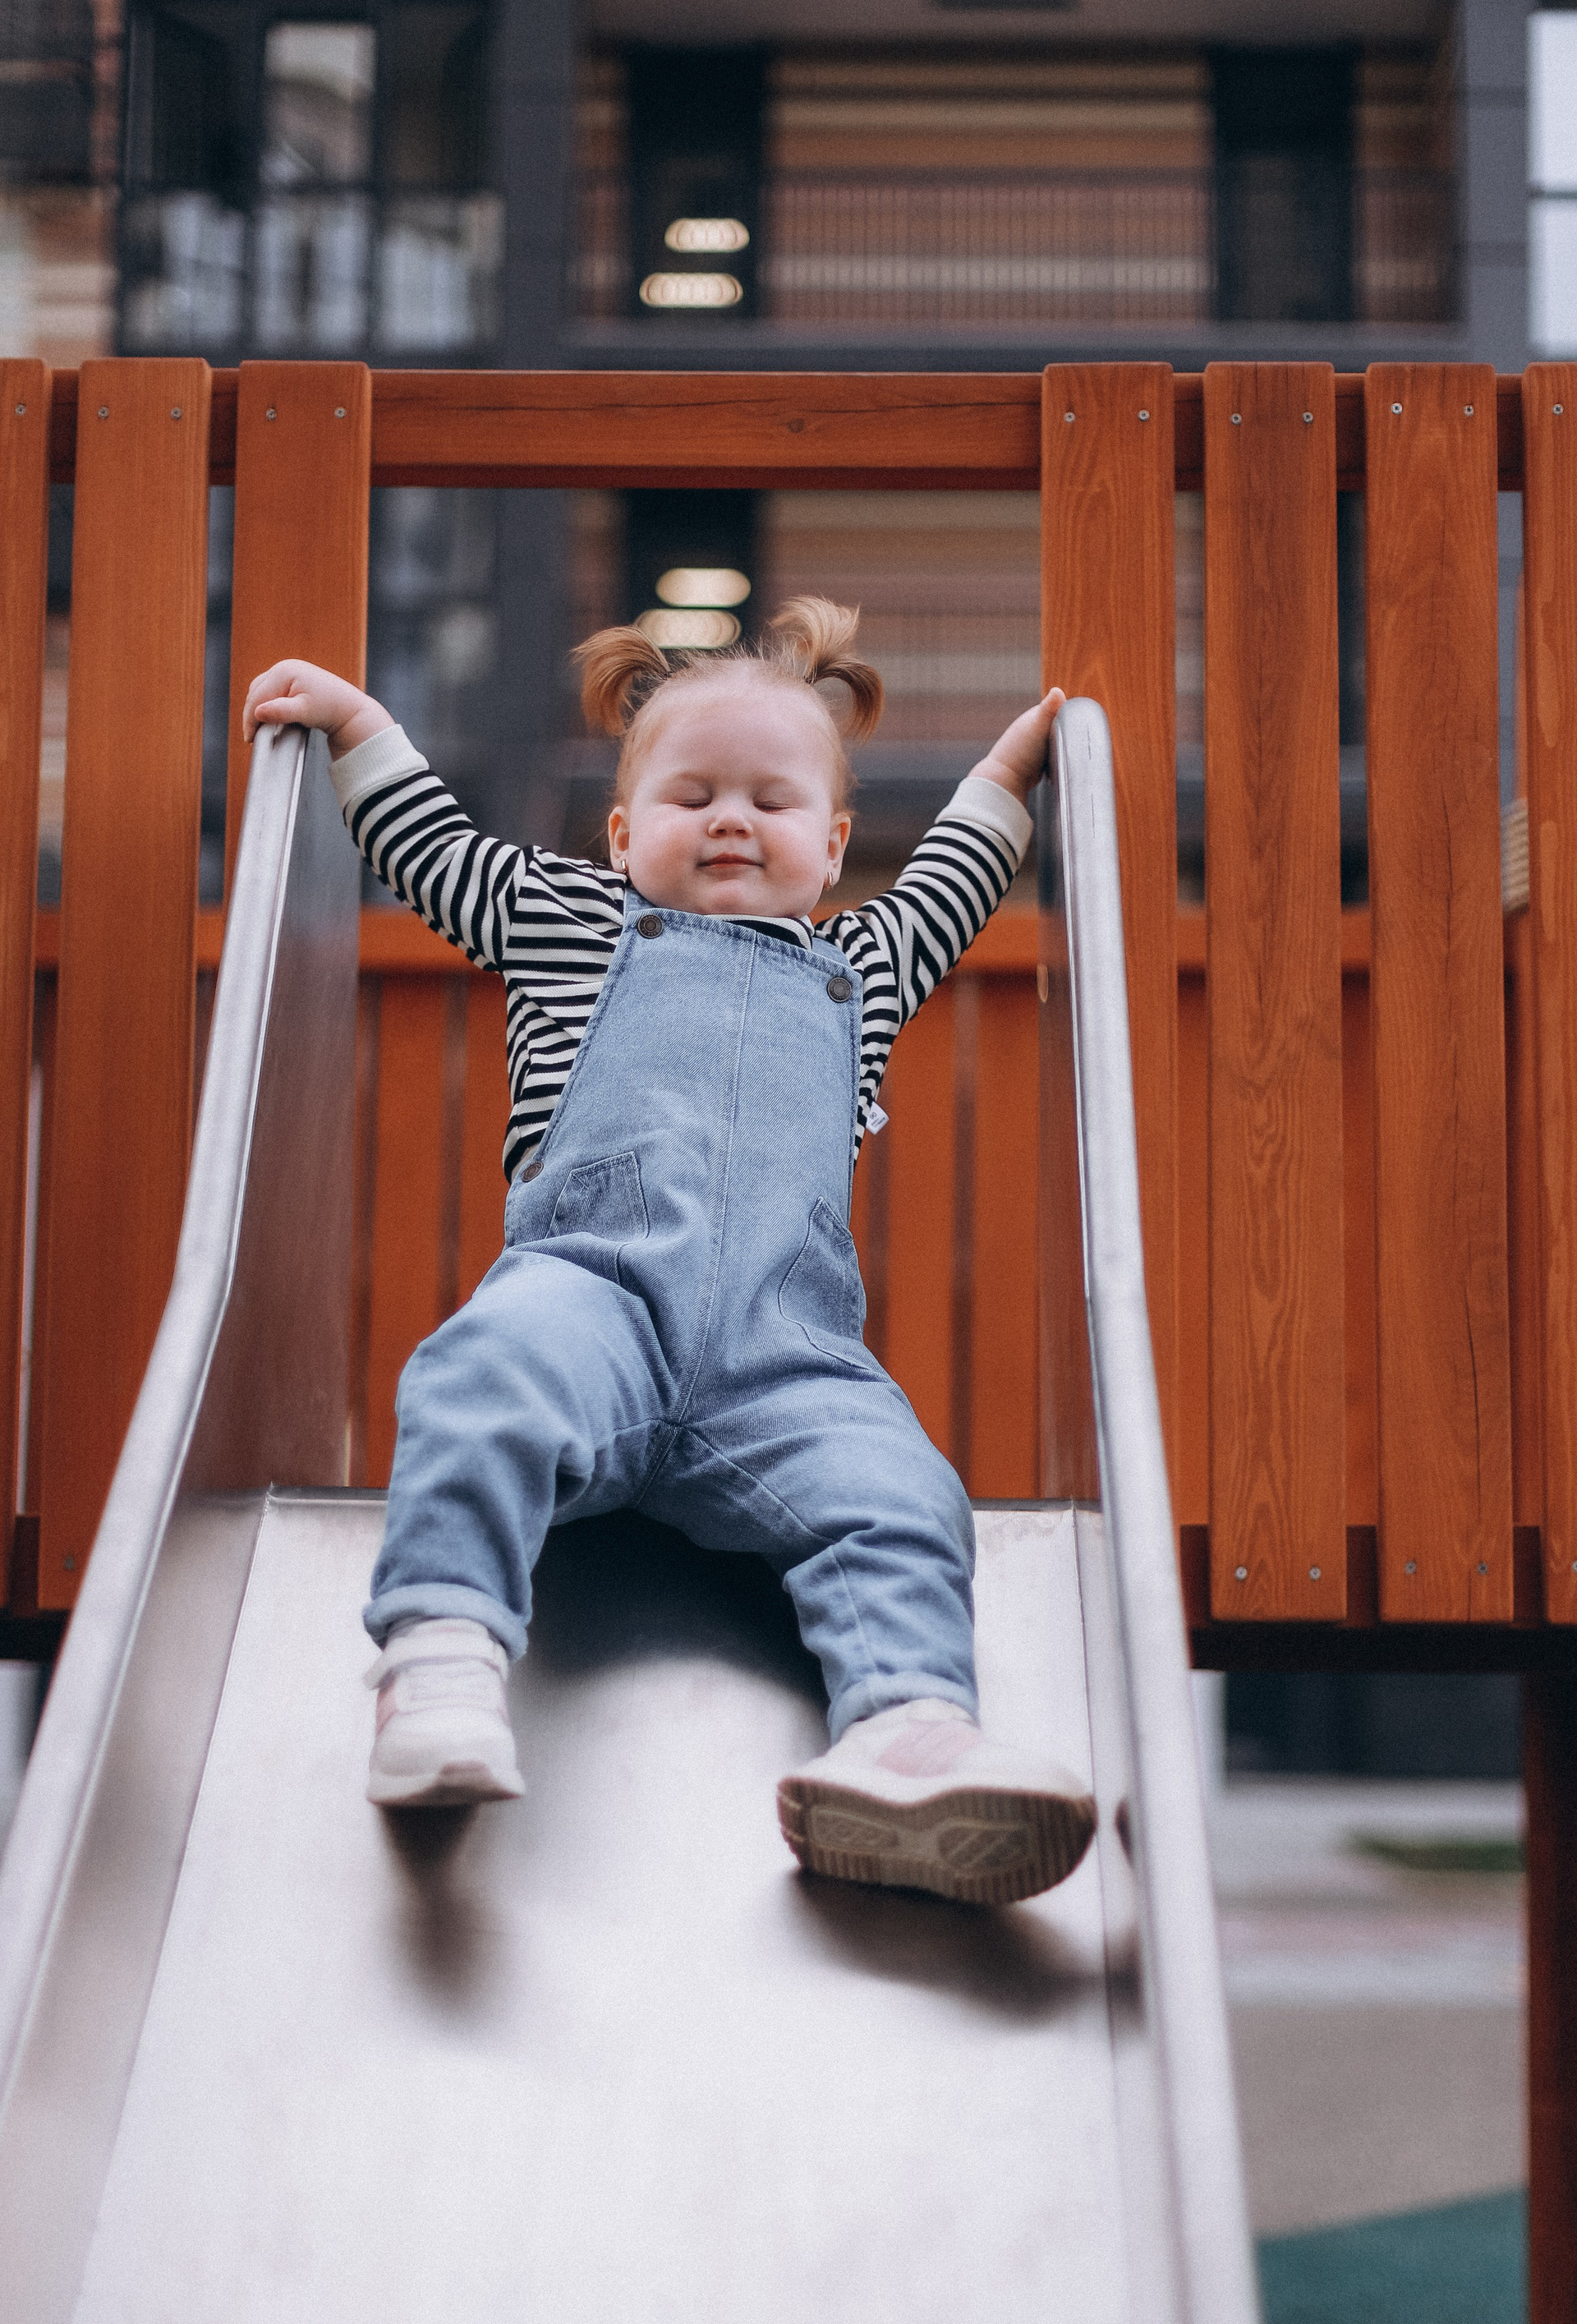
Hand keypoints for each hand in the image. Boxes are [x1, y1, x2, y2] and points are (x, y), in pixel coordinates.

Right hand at [242, 660, 393, 759]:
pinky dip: (267, 704)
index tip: (250, 738)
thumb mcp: (304, 712)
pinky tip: (269, 718)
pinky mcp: (292, 678)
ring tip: (259, 729)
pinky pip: (271, 692)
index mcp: (284, 671)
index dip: (250, 719)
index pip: (257, 697)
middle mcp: (284, 667)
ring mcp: (288, 671)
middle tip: (252, 736)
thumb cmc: (330, 708)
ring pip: (261, 692)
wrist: (349, 709)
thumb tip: (259, 712)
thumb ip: (281, 711)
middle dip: (252, 714)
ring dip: (258, 709)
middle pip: (256, 692)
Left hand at [970, 687, 1066, 804]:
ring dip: (1065, 748)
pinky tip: (1061, 765)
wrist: (1007, 779)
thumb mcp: (1038, 725)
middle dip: (1069, 733)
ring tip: (1070, 754)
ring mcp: (1036, 746)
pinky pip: (1054, 758)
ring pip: (1059, 743)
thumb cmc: (1020, 752)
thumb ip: (1048, 709)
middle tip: (1077, 742)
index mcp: (1035, 715)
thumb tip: (1057, 691)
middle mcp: (1034, 728)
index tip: (1079, 724)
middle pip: (1061, 727)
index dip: (1071, 715)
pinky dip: (1058, 760)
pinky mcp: (1038, 762)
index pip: (1060, 709)